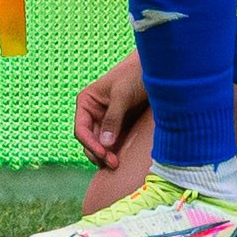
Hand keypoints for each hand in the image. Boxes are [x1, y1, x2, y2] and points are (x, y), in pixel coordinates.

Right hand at [74, 54, 147, 169]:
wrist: (155, 72)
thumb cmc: (134, 76)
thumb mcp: (122, 96)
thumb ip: (113, 119)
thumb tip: (105, 144)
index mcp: (87, 103)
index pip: (81, 129)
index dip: (90, 144)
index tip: (103, 154)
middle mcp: (93, 113)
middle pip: (89, 140)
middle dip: (98, 153)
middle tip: (113, 164)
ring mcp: (107, 121)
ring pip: (101, 144)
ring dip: (106, 156)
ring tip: (117, 165)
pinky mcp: (121, 126)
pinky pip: (114, 143)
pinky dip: (116, 152)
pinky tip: (122, 159)